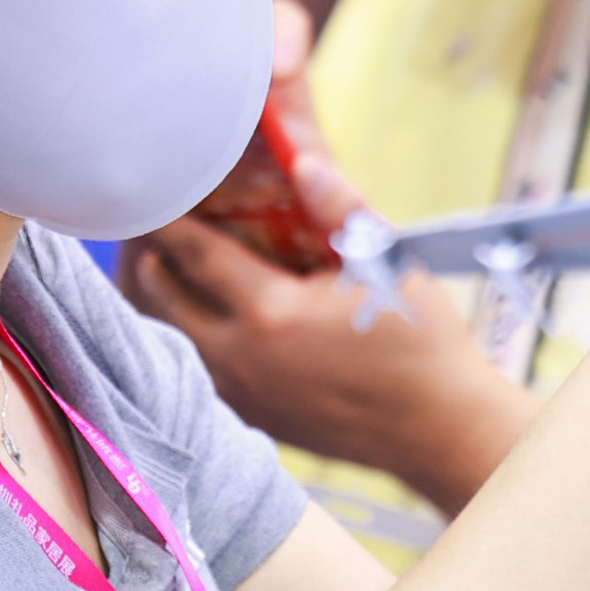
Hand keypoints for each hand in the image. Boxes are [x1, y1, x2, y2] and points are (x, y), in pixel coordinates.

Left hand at [130, 39, 528, 509]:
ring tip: (164, 268)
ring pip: (175, 341)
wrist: (440, 430)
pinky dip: (191, 342)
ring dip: (166, 304)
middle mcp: (242, 357)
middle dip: (153, 260)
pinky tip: (204, 320)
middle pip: (165, 299)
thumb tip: (303, 160)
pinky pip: (202, 372)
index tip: (149, 195)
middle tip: (149, 226)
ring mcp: (244, 394)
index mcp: (270, 312)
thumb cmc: (420, 341)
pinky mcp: (256, 419)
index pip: (194, 254)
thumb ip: (339, 207)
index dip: (166, 220)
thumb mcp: (386, 262)